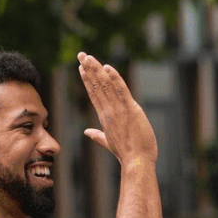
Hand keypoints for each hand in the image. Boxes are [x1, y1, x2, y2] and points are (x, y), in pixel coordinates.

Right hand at [77, 52, 157, 168]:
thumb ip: (97, 135)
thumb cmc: (127, 154)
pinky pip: (121, 90)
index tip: (82, 68)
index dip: (87, 80)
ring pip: (106, 86)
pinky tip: (108, 67)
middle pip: (96, 86)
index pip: (94, 94)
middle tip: (81, 55)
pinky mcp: (130, 110)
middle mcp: (109, 112)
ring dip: (97, 69)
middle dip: (89, 69)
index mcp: (105, 118)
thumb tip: (87, 132)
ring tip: (89, 57)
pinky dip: (115, 78)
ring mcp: (118, 110)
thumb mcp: (109, 142)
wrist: (137, 162)